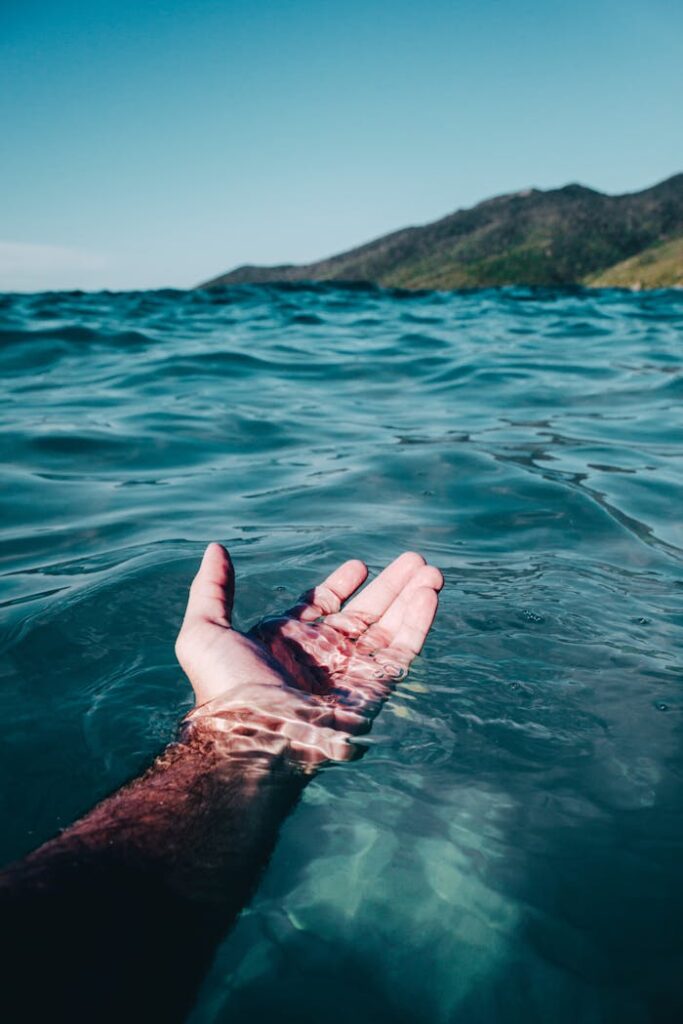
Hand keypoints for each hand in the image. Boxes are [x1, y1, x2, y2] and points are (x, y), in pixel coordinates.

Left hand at [175, 544, 442, 764]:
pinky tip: (429, 595)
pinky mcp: (372, 691)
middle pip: (366, 612)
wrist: (252, 738)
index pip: (324, 606)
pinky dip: (418, 622)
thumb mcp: (205, 631)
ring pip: (390, 628)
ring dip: (412, 598)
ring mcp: (350, 673)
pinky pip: (401, 652)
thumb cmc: (225, 689)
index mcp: (289, 640)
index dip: (342, 585)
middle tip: (416, 560)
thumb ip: (213, 588)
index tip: (360, 566)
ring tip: (432, 572)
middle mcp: (323, 655)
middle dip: (391, 586)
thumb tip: (216, 548)